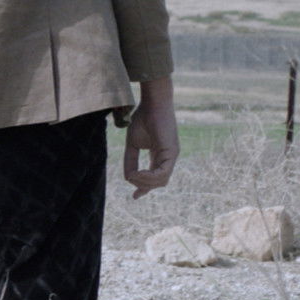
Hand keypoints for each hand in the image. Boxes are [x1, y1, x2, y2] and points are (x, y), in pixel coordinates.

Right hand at [123, 76, 177, 198]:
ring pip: (161, 181)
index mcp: (160, 155)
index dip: (145, 187)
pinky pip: (162, 173)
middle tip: (131, 182)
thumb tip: (128, 178)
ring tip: (132, 175)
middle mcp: (168, 157)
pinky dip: (149, 177)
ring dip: (144, 182)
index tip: (135, 196)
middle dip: (144, 186)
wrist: (152, 102)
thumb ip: (130, 160)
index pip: (155, 177)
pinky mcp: (172, 152)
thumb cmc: (143, 117)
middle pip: (159, 182)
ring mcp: (172, 156)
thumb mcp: (132, 143)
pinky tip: (138, 173)